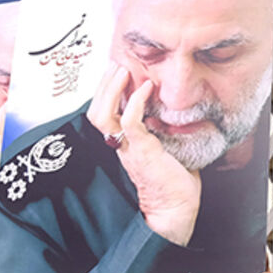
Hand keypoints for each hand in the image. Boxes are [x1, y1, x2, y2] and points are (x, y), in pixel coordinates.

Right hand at [87, 64, 200, 245]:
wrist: (176, 208)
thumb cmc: (176, 182)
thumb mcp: (168, 148)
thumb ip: (164, 130)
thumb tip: (175, 112)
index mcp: (124, 144)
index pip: (104, 114)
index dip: (107, 93)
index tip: (117, 73)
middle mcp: (121, 145)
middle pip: (96, 111)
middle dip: (104, 85)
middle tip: (116, 65)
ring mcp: (128, 148)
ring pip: (103, 115)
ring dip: (111, 90)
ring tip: (122, 70)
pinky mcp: (142, 150)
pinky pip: (130, 122)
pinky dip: (135, 101)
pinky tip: (146, 88)